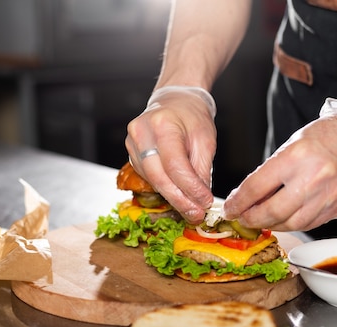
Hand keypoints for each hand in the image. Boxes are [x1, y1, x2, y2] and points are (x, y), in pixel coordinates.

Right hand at [126, 87, 216, 222]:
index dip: (191, 188)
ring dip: (172, 197)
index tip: (205, 202)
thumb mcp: (205, 140)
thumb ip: (202, 169)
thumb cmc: (191, 116)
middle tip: (196, 214)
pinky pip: (148, 177)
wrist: (174, 101)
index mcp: (162, 123)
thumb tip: (201, 198)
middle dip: (179, 200)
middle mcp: (141, 133)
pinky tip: (179, 195)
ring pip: (152, 180)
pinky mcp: (131, 154)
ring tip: (191, 209)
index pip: (175, 164)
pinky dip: (164, 188)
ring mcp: (132, 144)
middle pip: (159, 176)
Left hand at [222, 98, 336, 231]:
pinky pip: (309, 224)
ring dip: (271, 225)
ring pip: (291, 223)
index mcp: (296, 157)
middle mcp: (313, 178)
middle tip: (242, 219)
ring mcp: (328, 196)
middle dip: (252, 219)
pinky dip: (292, 224)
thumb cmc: (324, 137)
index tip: (230, 208)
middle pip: (272, 211)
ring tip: (260, 220)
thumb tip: (247, 198)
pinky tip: (282, 219)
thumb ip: (270, 173)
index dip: (239, 202)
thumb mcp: (290, 146)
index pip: (257, 187)